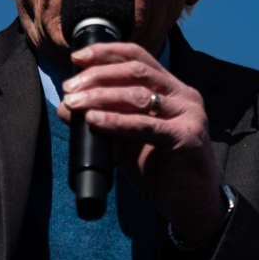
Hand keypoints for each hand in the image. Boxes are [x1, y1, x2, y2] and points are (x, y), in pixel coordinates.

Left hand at [57, 42, 226, 244]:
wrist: (192, 206)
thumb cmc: (161, 171)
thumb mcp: (126, 142)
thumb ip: (103, 121)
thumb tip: (65, 107)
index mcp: (172, 89)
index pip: (138, 56)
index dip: (106, 53)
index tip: (77, 57)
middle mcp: (184, 95)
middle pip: (136, 70)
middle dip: (98, 75)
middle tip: (70, 88)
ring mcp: (189, 114)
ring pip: (139, 95)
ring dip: (101, 96)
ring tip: (75, 104)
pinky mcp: (188, 137)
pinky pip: (146, 125)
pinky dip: (116, 121)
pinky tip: (94, 121)